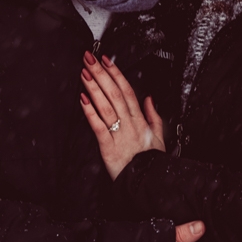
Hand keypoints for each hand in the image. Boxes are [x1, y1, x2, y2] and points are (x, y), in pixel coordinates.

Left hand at [81, 51, 165, 179]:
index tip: (106, 60)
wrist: (146, 182)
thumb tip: (150, 99)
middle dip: (101, 74)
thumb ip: (153, 116)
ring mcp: (119, 134)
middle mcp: (129, 124)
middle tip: (89, 59)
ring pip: (106, 106)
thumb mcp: (158, 136)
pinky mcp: (108, 147)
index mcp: (140, 120)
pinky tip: (83, 100)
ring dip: (94, 88)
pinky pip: (99, 127)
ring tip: (84, 73)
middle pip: (114, 93)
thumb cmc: (151, 161)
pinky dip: (90, 113)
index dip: (116, 73)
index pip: (127, 90)